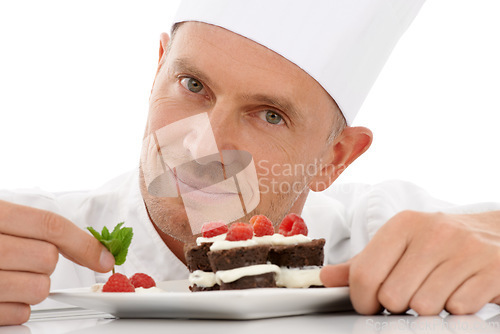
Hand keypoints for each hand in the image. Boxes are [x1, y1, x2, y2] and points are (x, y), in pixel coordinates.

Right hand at [0, 200, 114, 324]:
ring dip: (32, 286)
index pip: (50, 226)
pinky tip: (0, 294)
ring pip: (38, 289)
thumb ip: (37, 227)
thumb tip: (94, 247)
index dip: (84, 243)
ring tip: (8, 276)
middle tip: (23, 259)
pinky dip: (17, 308)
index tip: (104, 258)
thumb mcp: (0, 218)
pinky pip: (20, 314)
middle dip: (45, 263)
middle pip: (47, 259)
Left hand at [320, 210, 499, 314]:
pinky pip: (458, 309)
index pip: (365, 274)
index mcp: (403, 224)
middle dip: (396, 306)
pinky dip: (456, 308)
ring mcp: (465, 250)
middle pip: (393, 297)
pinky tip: (458, 289)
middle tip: (408, 294)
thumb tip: (324, 277)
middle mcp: (433, 232)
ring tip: (435, 289)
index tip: (370, 304)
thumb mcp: (397, 244)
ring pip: (424, 307)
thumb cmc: (437, 242)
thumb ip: (361, 263)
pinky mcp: (492, 269)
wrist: (495, 234)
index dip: (362, 300)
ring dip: (427, 308)